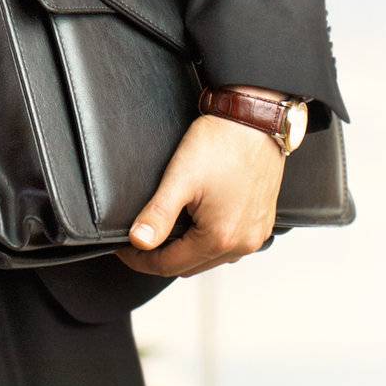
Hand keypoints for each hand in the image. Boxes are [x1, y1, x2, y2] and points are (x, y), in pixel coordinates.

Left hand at [113, 107, 285, 277]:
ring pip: (211, 258)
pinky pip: (230, 244)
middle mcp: (243, 244)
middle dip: (161, 257)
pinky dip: (209, 240)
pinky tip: (197, 222)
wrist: (256, 119)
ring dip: (186, 250)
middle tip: (139, 239)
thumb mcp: (181, 177)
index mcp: (220, 238)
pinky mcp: (262, 222)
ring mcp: (256, 234)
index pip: (168, 265)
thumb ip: (158, 214)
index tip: (123, 248)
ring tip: (166, 229)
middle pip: (190, 266)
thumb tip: (138, 241)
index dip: (140, 260)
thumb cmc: (221, 143)